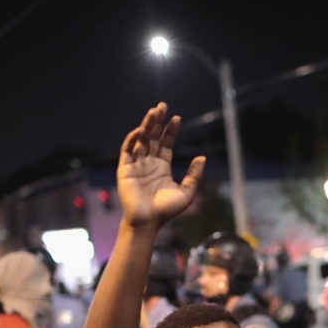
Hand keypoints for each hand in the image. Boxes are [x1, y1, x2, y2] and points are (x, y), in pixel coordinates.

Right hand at [117, 102, 205, 228]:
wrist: (148, 221)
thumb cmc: (166, 210)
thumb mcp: (187, 192)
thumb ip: (194, 175)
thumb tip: (202, 157)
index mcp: (162, 167)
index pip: (166, 144)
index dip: (171, 131)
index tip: (177, 118)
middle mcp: (149, 163)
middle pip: (153, 137)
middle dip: (157, 122)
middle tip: (162, 106)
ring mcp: (136, 165)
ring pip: (141, 140)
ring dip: (146, 126)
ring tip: (153, 112)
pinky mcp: (125, 169)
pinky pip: (127, 150)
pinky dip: (133, 139)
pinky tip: (141, 130)